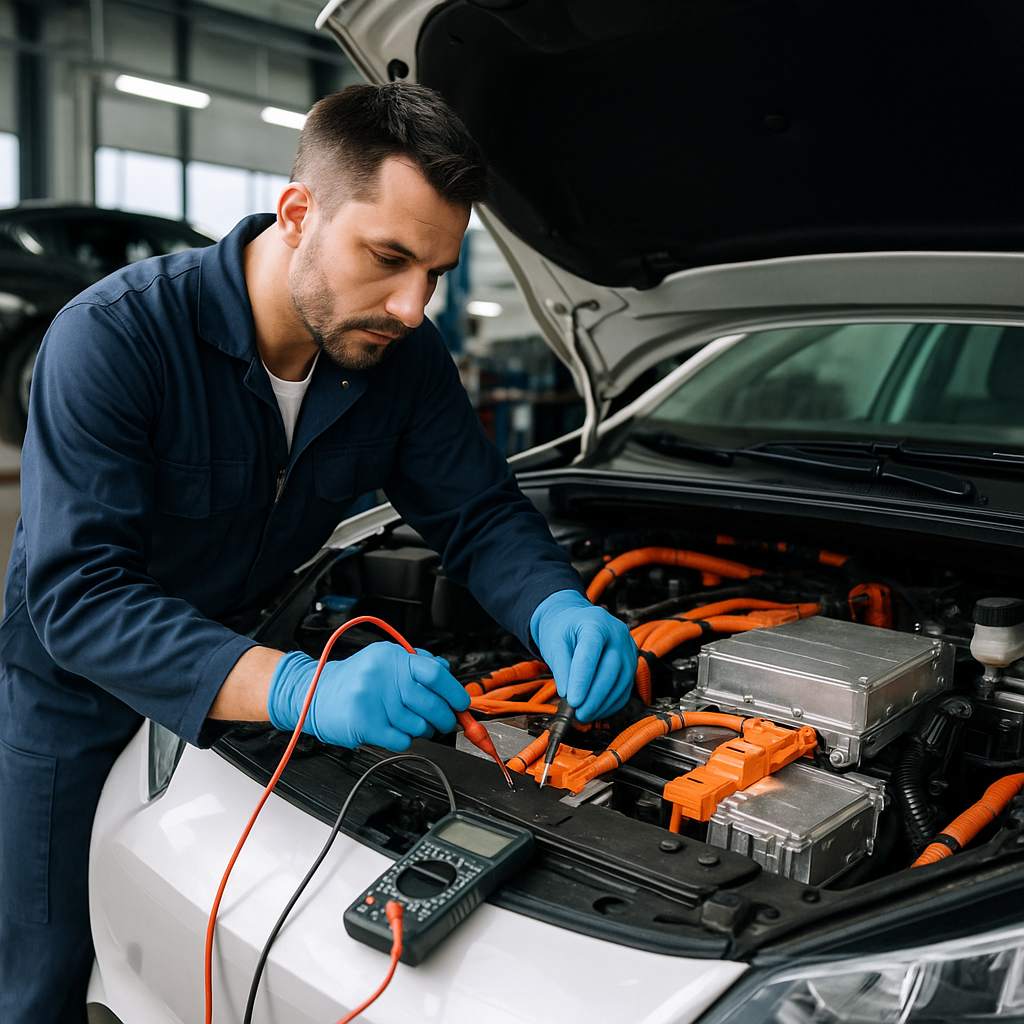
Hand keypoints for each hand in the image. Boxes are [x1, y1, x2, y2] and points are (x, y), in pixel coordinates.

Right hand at [267, 643, 470, 750]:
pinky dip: (403, 740)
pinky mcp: (364, 724)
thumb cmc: (353, 680)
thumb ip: (416, 663)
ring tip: (409, 723)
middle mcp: (382, 675)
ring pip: (418, 725)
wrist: (312, 693)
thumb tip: (446, 670)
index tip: (461, 704)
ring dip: (421, 730)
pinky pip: (401, 740)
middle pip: (430, 703)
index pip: (434, 673)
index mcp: (391, 657)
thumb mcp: (384, 661)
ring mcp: (372, 699)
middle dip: (444, 718)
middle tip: (443, 721)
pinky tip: (393, 730)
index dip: (454, 691)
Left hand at [530, 590, 636, 721]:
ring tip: (584, 716)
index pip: (591, 653)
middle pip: (611, 669)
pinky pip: (625, 688)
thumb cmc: (564, 630)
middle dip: (594, 697)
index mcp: (596, 623)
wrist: (576, 621)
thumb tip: (567, 693)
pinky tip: (597, 711)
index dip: (582, 680)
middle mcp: (618, 634)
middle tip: (578, 713)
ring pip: (622, 682)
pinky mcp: (632, 664)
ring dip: (603, 704)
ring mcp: (628, 649)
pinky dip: (611, 704)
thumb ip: (561, 666)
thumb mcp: (555, 642)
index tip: (573, 701)